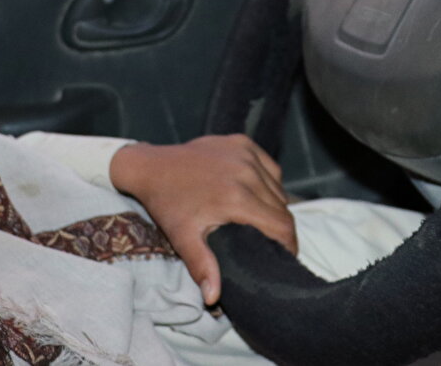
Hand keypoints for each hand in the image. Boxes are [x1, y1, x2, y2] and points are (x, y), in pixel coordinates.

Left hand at [108, 135, 295, 306]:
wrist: (150, 166)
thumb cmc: (167, 205)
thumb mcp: (182, 238)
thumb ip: (203, 265)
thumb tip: (213, 298)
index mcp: (237, 197)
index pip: (282, 225)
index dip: (290, 245)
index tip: (285, 257)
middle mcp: (246, 171)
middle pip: (283, 207)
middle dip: (281, 228)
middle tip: (270, 242)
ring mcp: (245, 153)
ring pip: (278, 187)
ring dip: (275, 204)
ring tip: (261, 220)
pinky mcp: (242, 142)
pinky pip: (269, 166)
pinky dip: (268, 181)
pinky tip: (255, 192)